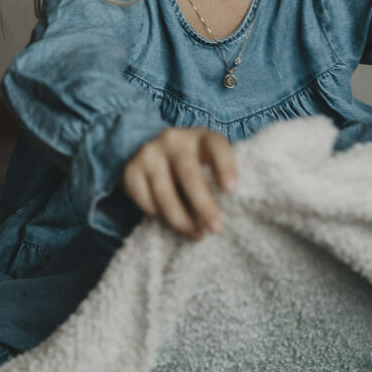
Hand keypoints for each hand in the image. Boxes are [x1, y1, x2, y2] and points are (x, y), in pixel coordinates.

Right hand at [121, 126, 237, 239]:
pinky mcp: (130, 170)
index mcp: (201, 136)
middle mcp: (174, 140)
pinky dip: (157, 215)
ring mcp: (149, 154)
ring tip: (197, 234)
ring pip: (165, 193)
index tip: (232, 190)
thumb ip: (221, 172)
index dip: (225, 166)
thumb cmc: (192, 160)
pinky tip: (169, 220)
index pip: (216, 146)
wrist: (148, 147)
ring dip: (181, 219)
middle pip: (189, 174)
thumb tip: (241, 206)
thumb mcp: (208, 156)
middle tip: (217, 228)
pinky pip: (145, 201)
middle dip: (204, 205)